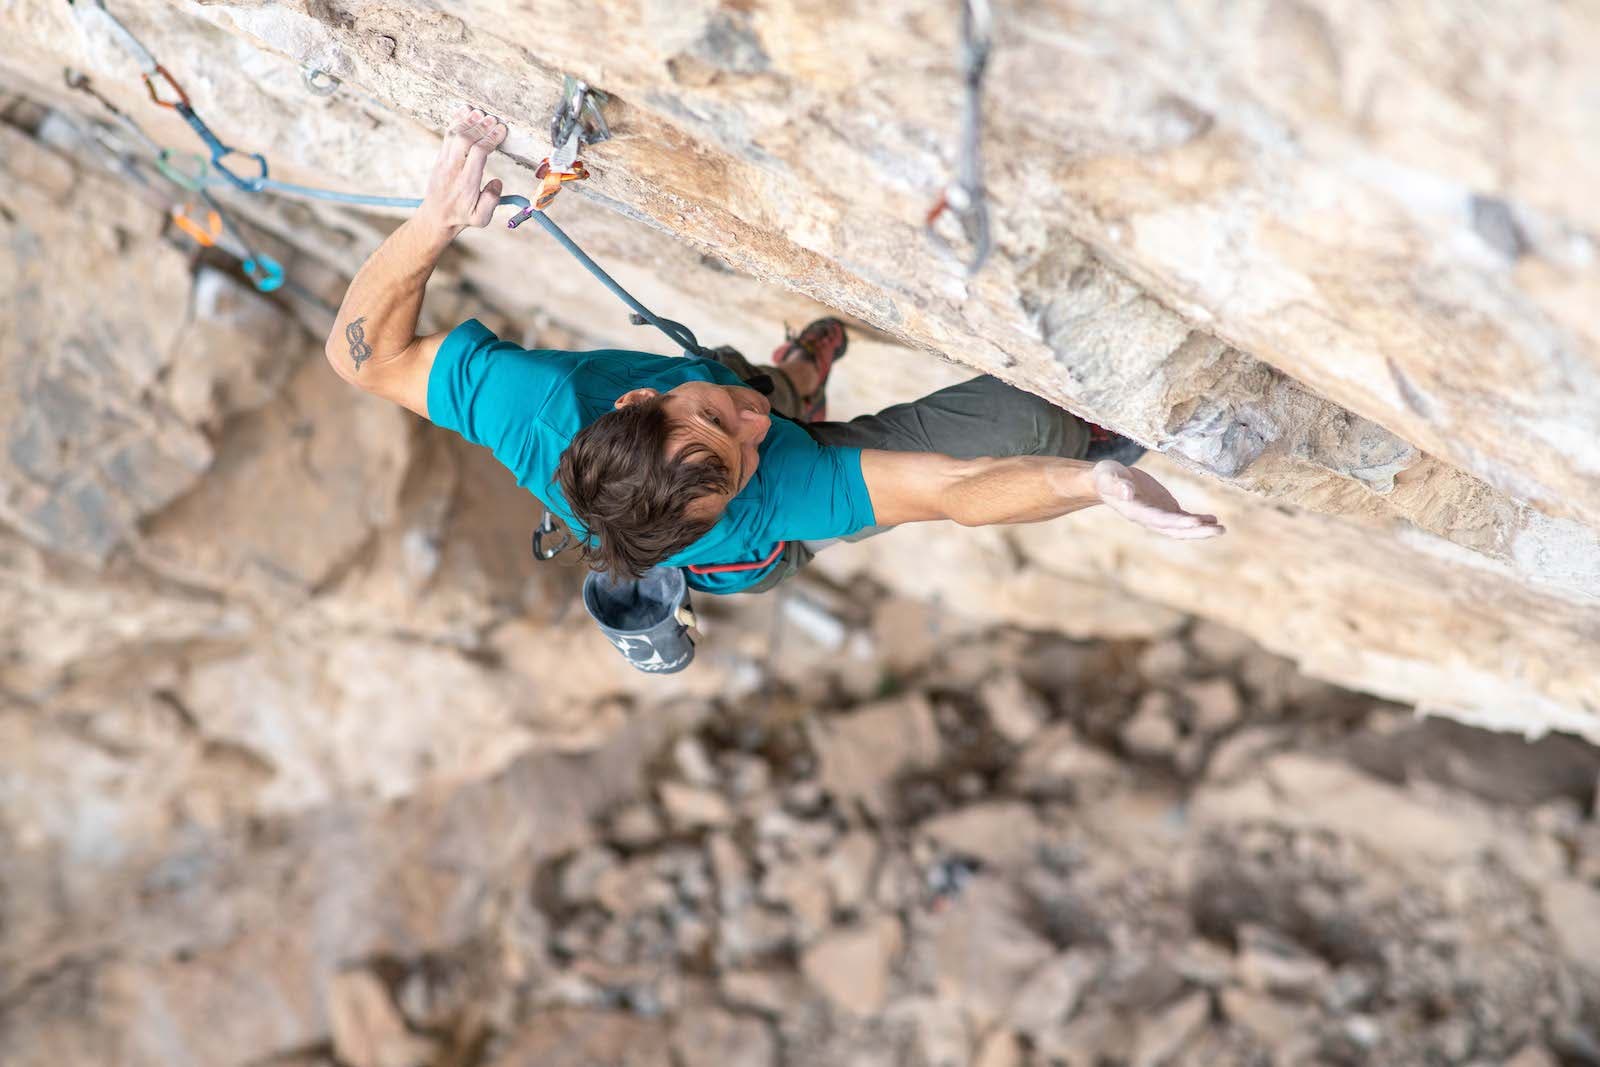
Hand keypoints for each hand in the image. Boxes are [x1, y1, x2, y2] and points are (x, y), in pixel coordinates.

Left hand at [416, 107, 507, 237]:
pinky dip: (456, 122)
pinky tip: (465, 112)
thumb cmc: (461, 216)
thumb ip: (491, 202)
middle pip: (465, 140)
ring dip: (468, 122)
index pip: (477, 153)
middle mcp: (453, 169)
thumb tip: (497, 182)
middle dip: (480, 127)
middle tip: (494, 119)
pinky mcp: (440, 157)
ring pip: (454, 135)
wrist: (436, 216)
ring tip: (481, 113)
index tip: (501, 131)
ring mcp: (444, 162)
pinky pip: (447, 135)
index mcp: (466, 183)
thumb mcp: (480, 219)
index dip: (490, 139)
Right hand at [1091, 461, 1224, 539]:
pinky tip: (1212, 519)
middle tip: (1219, 530)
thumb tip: (1127, 492)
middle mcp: (1149, 518)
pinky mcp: (1164, 509)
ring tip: (1221, 528)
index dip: (1177, 522)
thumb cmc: (1106, 477)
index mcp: (1136, 511)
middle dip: (1197, 531)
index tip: (1195, 521)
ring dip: (1201, 529)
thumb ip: (1117, 485)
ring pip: (1182, 527)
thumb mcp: (1109, 477)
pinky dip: (1198, 520)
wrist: (1107, 481)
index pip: (1159, 519)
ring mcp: (1158, 515)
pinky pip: (1183, 519)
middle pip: (1175, 529)